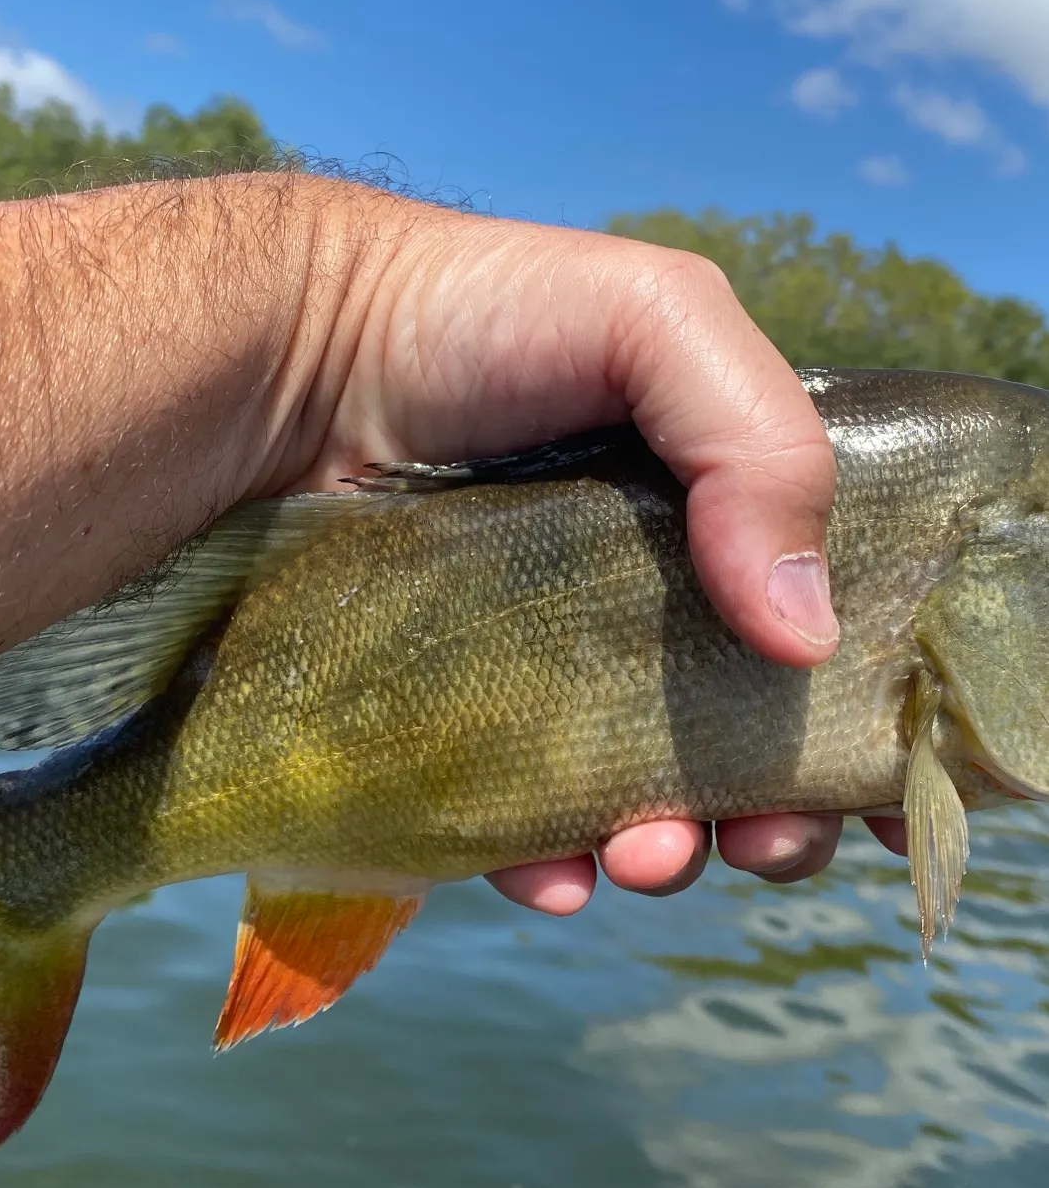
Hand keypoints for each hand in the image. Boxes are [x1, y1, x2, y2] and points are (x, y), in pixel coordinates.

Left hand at [260, 204, 905, 908]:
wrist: (296, 356)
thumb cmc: (478, 315)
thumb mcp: (654, 319)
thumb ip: (760, 443)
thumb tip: (805, 634)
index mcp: (715, 516)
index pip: (823, 634)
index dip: (866, 721)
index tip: (892, 794)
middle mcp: (640, 599)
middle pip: (739, 741)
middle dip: (770, 814)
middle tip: (763, 838)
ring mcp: (541, 660)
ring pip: (633, 795)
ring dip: (668, 849)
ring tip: (650, 853)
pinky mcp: (449, 707)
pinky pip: (506, 816)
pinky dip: (542, 863)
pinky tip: (548, 872)